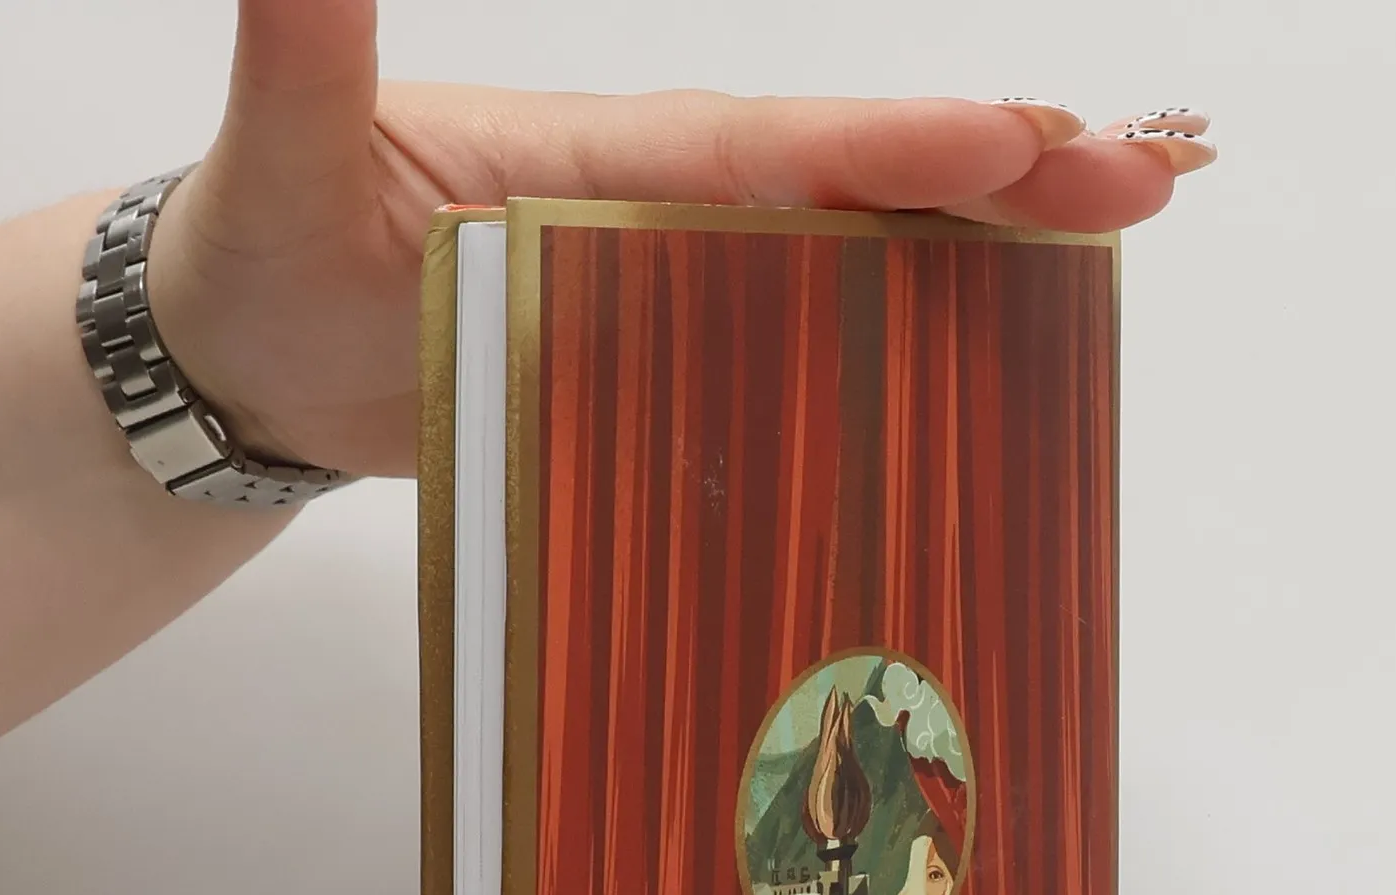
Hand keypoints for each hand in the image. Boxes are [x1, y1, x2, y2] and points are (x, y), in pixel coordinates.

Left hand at [147, 0, 1214, 479]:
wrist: (248, 353)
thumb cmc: (265, 259)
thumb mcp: (281, 149)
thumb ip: (310, 38)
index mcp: (596, 155)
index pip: (767, 147)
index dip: (892, 143)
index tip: (1016, 141)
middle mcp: (657, 201)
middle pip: (852, 181)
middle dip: (999, 175)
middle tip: (1147, 173)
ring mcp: (671, 275)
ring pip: (853, 246)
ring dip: (987, 244)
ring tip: (1119, 231)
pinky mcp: (666, 347)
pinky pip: (806, 331)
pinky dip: (904, 324)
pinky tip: (988, 342)